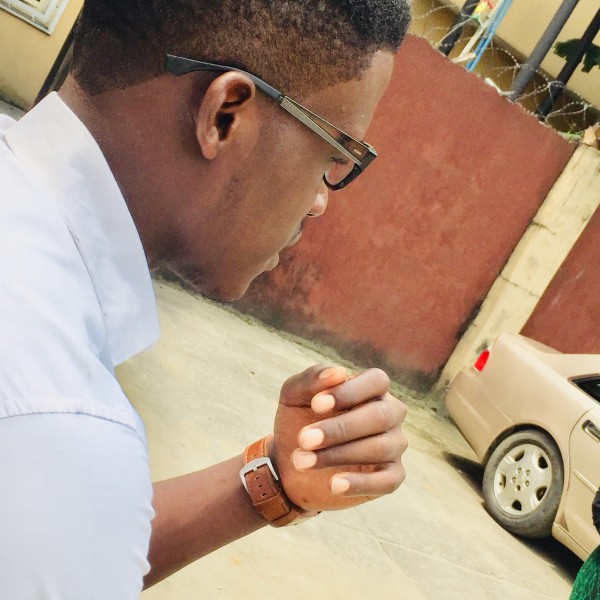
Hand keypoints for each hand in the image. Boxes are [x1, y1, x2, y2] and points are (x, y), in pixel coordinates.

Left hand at [271, 365, 407, 511]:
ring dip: (338, 455)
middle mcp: (389, 413)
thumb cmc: (297, 420)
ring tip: (302, 461)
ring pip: (380, 447)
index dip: (349, 392)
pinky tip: (333, 484)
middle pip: (380, 415)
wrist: (289, 464)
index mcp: (371, 388)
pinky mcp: (391, 476)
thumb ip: (312, 379)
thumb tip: (339, 373)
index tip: (316, 405)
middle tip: (303, 439)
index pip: (376, 381)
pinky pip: (388, 480)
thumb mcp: (294, 396)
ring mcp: (394, 445)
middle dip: (340, 428)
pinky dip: (360, 483)